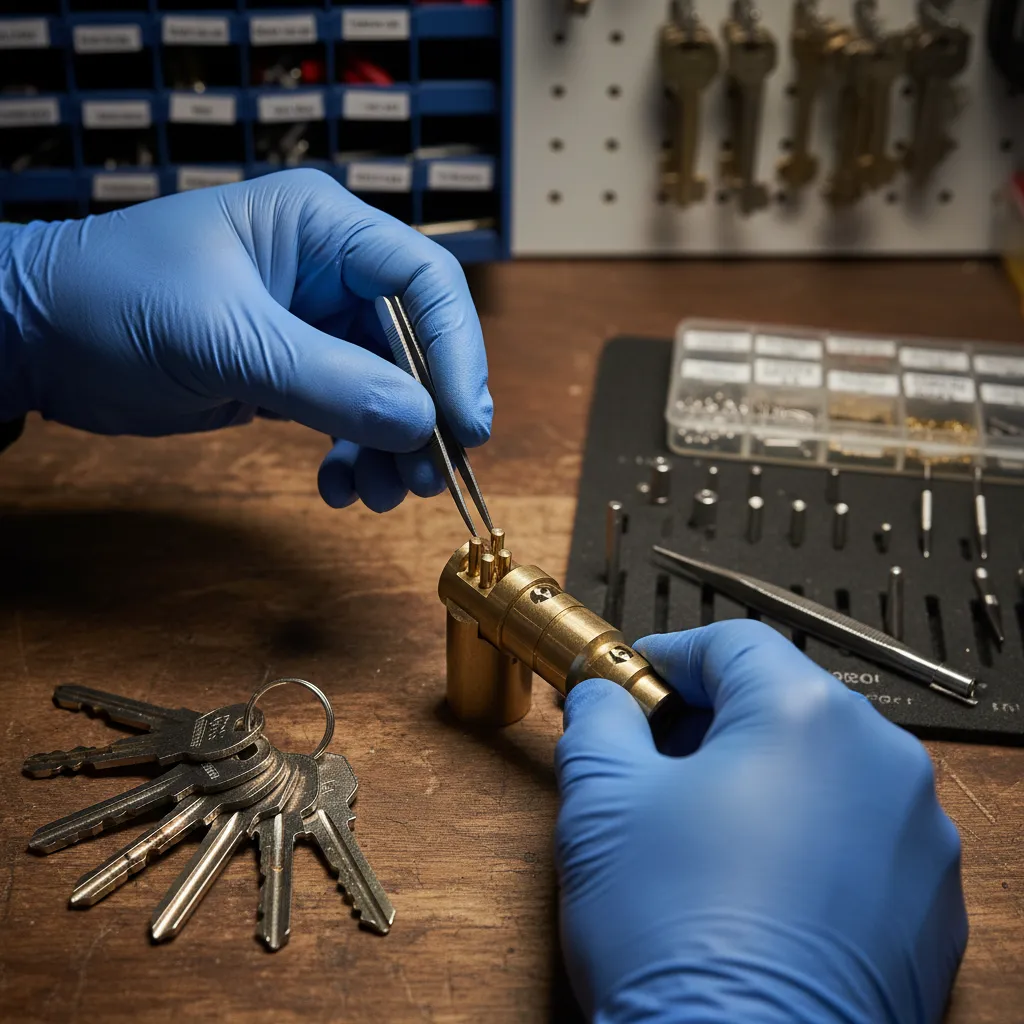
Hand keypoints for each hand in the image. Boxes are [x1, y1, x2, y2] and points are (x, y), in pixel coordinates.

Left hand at [0, 169, 491, 511]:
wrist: (37, 339)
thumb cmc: (112, 301)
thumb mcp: (224, 339)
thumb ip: (328, 382)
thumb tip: (421, 422)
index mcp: (322, 227)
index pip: (425, 280)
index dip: (457, 350)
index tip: (463, 422)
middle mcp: (330, 272)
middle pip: (419, 345)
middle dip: (428, 414)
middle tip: (428, 476)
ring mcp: (314, 326)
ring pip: (391, 390)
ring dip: (395, 448)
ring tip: (379, 494)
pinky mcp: (294, 372)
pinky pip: (352, 417)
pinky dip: (355, 456)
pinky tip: (336, 487)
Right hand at [555, 620, 966, 1023]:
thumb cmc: (680, 944)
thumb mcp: (603, 802)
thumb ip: (598, 720)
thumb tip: (601, 696)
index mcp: (809, 717)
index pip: (733, 643)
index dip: (670, 655)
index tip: (636, 681)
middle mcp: (882, 764)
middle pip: (783, 700)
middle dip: (711, 719)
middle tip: (652, 756)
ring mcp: (915, 837)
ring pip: (823, 767)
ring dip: (758, 775)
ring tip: (696, 826)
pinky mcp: (927, 904)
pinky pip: (858, 834)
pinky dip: (805, 833)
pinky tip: (750, 878)